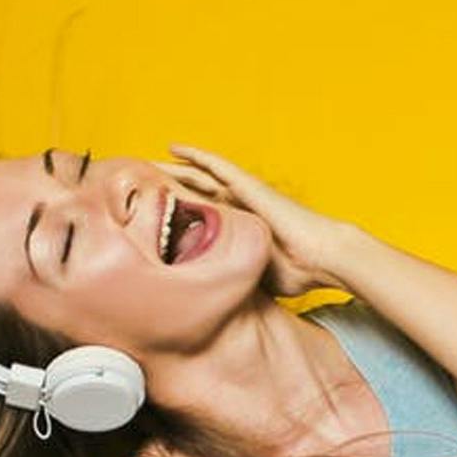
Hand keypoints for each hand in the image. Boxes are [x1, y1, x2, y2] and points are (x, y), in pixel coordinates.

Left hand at [155, 143, 371, 298]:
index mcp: (237, 227)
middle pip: (194, 192)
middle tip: (136, 185)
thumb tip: (211, 307)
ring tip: (145, 161)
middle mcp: (237, 206)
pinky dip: (195, 156)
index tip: (147, 215)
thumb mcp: (250, 279)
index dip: (173, 212)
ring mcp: (243, 194)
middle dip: (166, 188)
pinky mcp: (249, 186)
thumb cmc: (295, 273)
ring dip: (173, 168)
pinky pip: (217, 166)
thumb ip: (231, 282)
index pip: (198, 216)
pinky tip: (174, 149)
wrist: (320, 258)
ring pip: (199, 175)